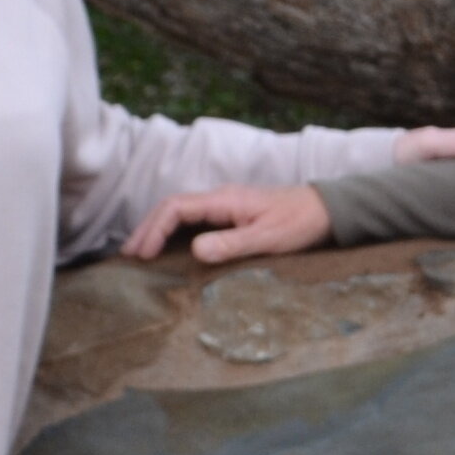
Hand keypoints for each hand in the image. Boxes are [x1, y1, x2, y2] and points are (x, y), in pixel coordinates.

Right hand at [126, 183, 332, 263]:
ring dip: (157, 229)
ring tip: (139, 253)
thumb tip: (196, 250)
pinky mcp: (231, 214)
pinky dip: (173, 232)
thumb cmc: (301, 222)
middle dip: (146, 229)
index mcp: (224, 199)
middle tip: (127, 256)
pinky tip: (167, 248)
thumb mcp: (269, 238)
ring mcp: (224, 205)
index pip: (176, 207)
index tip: (142, 254)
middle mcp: (220, 198)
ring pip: (179, 212)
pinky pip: (192, 220)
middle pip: (171, 207)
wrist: (326, 209)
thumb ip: (233, 243)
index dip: (154, 229)